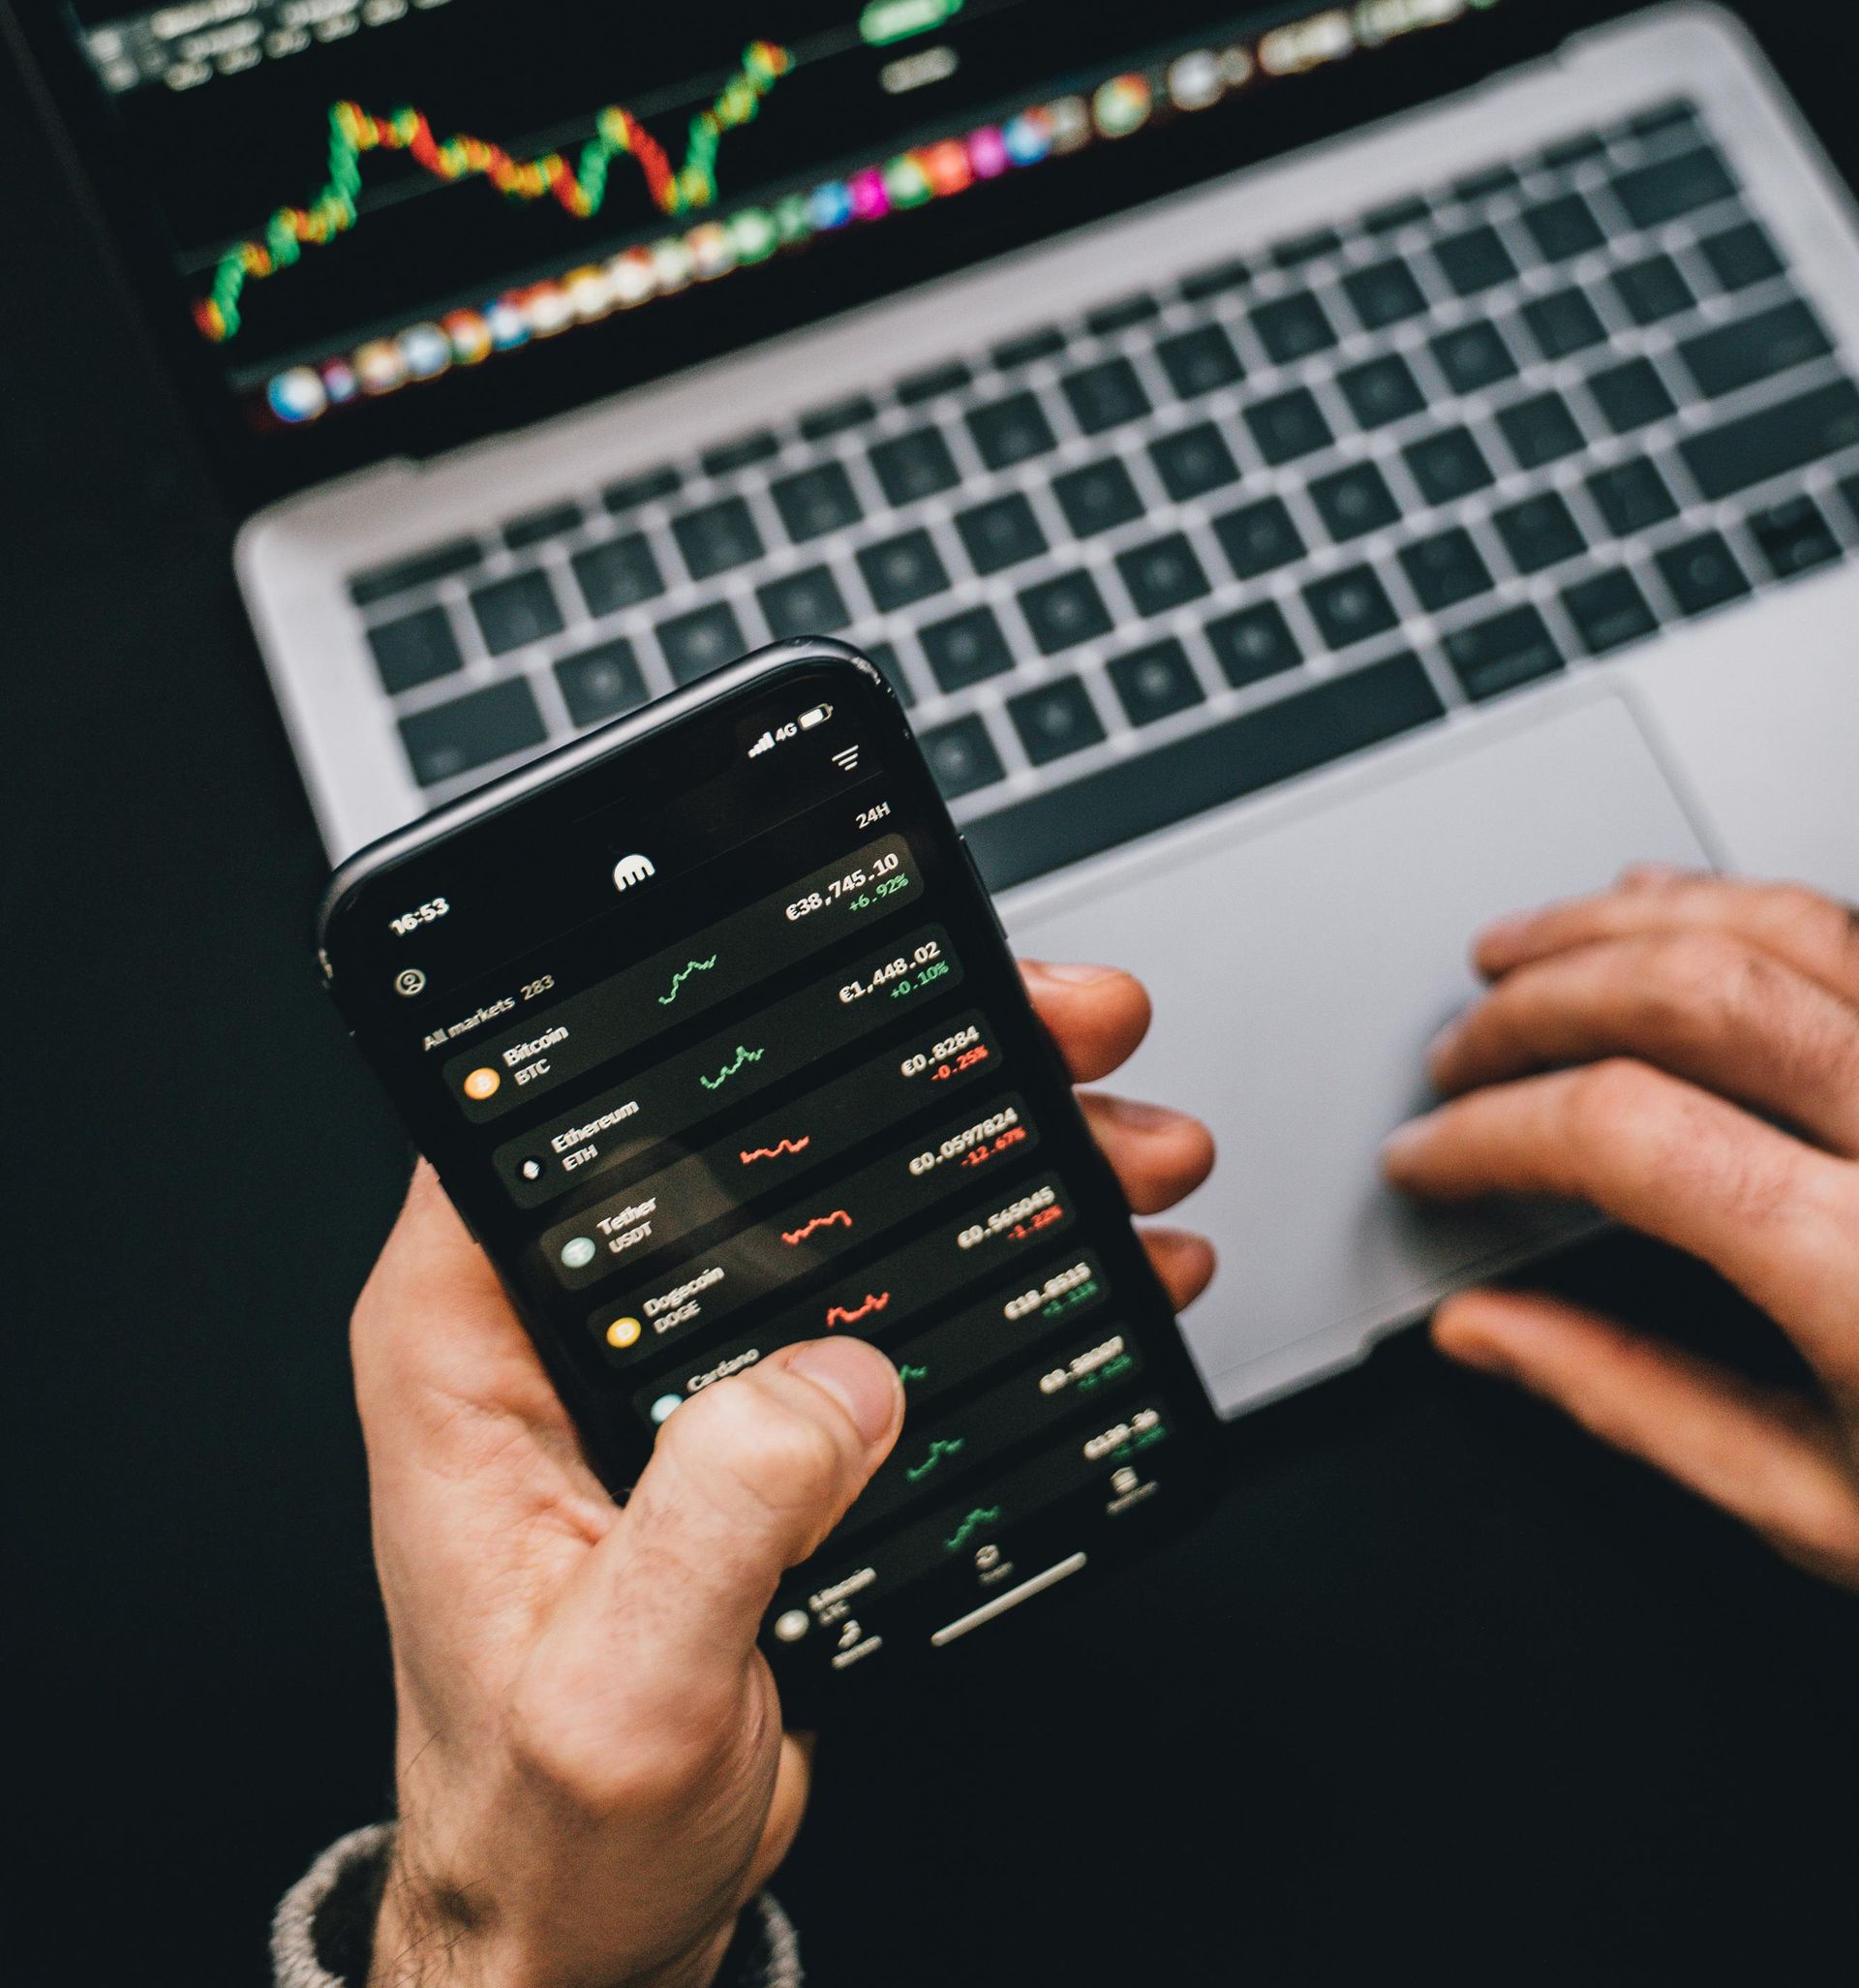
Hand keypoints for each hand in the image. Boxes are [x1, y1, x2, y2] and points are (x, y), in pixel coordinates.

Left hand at [353, 961, 1211, 1987]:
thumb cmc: (546, 1829)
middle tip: (1062, 1031)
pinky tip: (1097, 1262)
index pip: (571, 1108)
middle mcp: (564, 1328)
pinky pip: (877, 1302)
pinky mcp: (744, 1426)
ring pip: (834, 1204)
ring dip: (989, 1163)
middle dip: (921, 1064)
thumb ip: (715, 1521)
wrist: (588, 1934)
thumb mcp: (621, 1686)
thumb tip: (832, 1384)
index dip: (719, 1009)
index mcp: (470, 1345)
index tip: (867, 954)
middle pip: (743, 1131)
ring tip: (1125, 1149)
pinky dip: (995, 1272)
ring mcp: (665, 1371)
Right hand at [1383, 867, 1858, 1589]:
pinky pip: (1845, 924)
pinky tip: (1662, 916)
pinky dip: (1727, 903)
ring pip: (1768, 920)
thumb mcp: (1827, 1506)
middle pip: (1683, 991)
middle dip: (1530, 1007)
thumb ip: (1637, 1402)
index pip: (1620, 1130)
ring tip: (1520, 954)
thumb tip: (1489, 1334)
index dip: (1488, 1132)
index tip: (1432, 1160)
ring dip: (1614, 925)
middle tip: (1458, 1059)